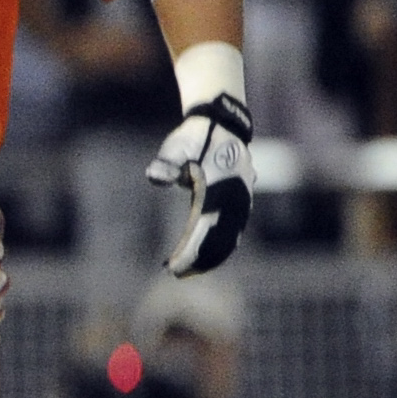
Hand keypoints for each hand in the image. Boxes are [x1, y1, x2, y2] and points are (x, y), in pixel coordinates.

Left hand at [146, 93, 254, 275]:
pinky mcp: (238, 203)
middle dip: (201, 259)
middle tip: (177, 274)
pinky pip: (230, 231)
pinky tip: (202, 258)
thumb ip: (167, 162)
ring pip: (228, 238)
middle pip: (221, 239)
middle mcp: (235, 198)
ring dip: (211, 256)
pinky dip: (218, 246)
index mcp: (221, 186)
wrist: (220, 123)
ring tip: (187, 271)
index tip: (174, 266)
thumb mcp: (177, 144)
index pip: (206, 227)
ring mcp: (240, 201)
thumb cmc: (195, 135)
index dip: (192, 250)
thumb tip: (155, 177)